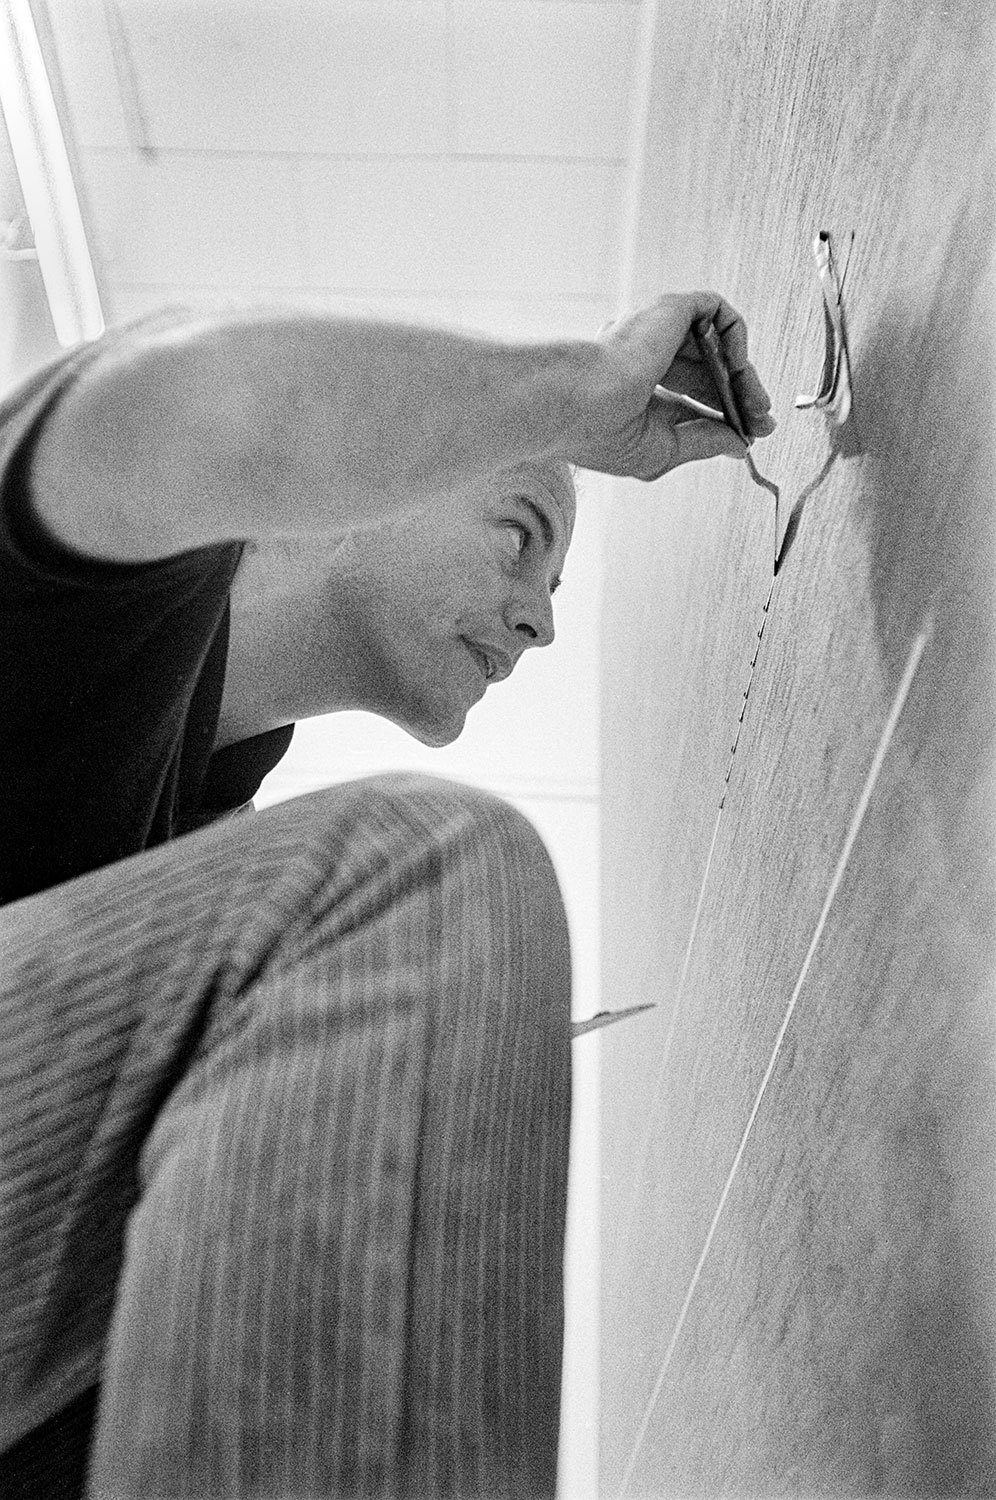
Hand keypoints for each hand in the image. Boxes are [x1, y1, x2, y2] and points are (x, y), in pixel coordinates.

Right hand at [567, 291, 775, 479]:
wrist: (578, 402)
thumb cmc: (603, 432)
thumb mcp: (663, 450)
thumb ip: (704, 443)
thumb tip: (740, 444)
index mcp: (634, 390)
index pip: (690, 399)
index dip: (724, 415)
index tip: (752, 434)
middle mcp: (644, 356)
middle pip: (707, 373)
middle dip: (740, 397)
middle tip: (763, 420)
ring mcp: (657, 331)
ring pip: (716, 346)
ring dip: (744, 374)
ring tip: (757, 403)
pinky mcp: (670, 310)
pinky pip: (717, 312)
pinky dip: (736, 338)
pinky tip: (739, 367)